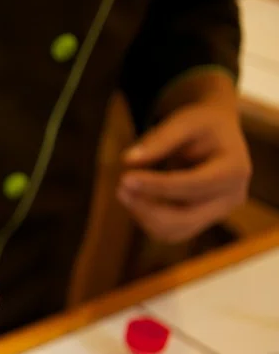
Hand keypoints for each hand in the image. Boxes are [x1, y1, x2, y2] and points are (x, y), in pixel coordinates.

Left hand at [117, 98, 250, 243]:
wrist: (216, 133)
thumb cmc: (200, 124)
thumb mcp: (184, 121)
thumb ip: (159, 140)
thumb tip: (127, 160)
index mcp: (234, 170)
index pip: (191, 186)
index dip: (156, 186)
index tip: (124, 179)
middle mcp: (232, 197)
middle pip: (184, 219)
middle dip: (146, 208)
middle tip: (119, 188)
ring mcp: (218, 213)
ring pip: (174, 232)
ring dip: (143, 216)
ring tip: (124, 191)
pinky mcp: (203, 221)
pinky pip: (170, 232)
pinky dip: (147, 219)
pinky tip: (136, 197)